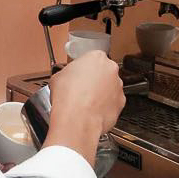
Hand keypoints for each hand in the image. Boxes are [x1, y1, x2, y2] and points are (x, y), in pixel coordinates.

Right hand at [43, 51, 125, 165]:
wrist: (77, 119)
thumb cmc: (69, 97)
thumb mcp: (57, 77)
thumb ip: (66, 73)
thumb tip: (64, 79)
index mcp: (96, 57)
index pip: (91, 58)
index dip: (83, 68)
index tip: (78, 75)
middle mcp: (111, 70)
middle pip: (103, 72)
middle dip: (94, 79)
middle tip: (81, 88)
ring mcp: (118, 87)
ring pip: (110, 88)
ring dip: (101, 93)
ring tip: (85, 102)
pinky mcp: (120, 104)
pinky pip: (112, 103)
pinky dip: (105, 106)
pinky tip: (92, 111)